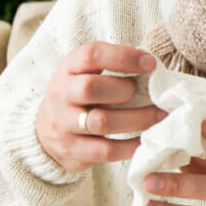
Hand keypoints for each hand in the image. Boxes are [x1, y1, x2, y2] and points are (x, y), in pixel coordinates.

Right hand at [35, 42, 163, 171]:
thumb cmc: (79, 97)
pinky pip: (106, 150)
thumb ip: (112, 68)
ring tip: (160, 116)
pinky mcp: (72, 151)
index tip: (151, 63)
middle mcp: (61, 94)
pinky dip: (131, 146)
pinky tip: (146, 140)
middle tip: (149, 94)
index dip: (123, 57)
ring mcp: (63, 124)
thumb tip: (153, 67)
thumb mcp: (86, 74)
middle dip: (125, 90)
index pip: (91, 54)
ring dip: (137, 119)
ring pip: (101, 122)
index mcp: (68, 68)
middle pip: (90, 88)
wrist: (46, 134)